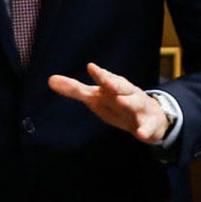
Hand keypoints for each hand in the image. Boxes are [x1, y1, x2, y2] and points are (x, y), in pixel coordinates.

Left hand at [48, 63, 169, 143]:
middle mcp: (127, 94)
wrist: (151, 118)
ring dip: (129, 102)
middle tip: (107, 81)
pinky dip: (144, 130)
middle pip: (122, 87)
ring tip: (121, 101)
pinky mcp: (148, 123)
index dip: (99, 74)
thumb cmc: (118, 103)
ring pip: (135, 103)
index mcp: (114, 86)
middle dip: (115, 83)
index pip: (106, 78)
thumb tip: (50, 79)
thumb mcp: (96, 97)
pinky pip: (147, 127)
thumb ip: (75, 90)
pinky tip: (140, 134)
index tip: (91, 67)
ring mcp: (139, 108)